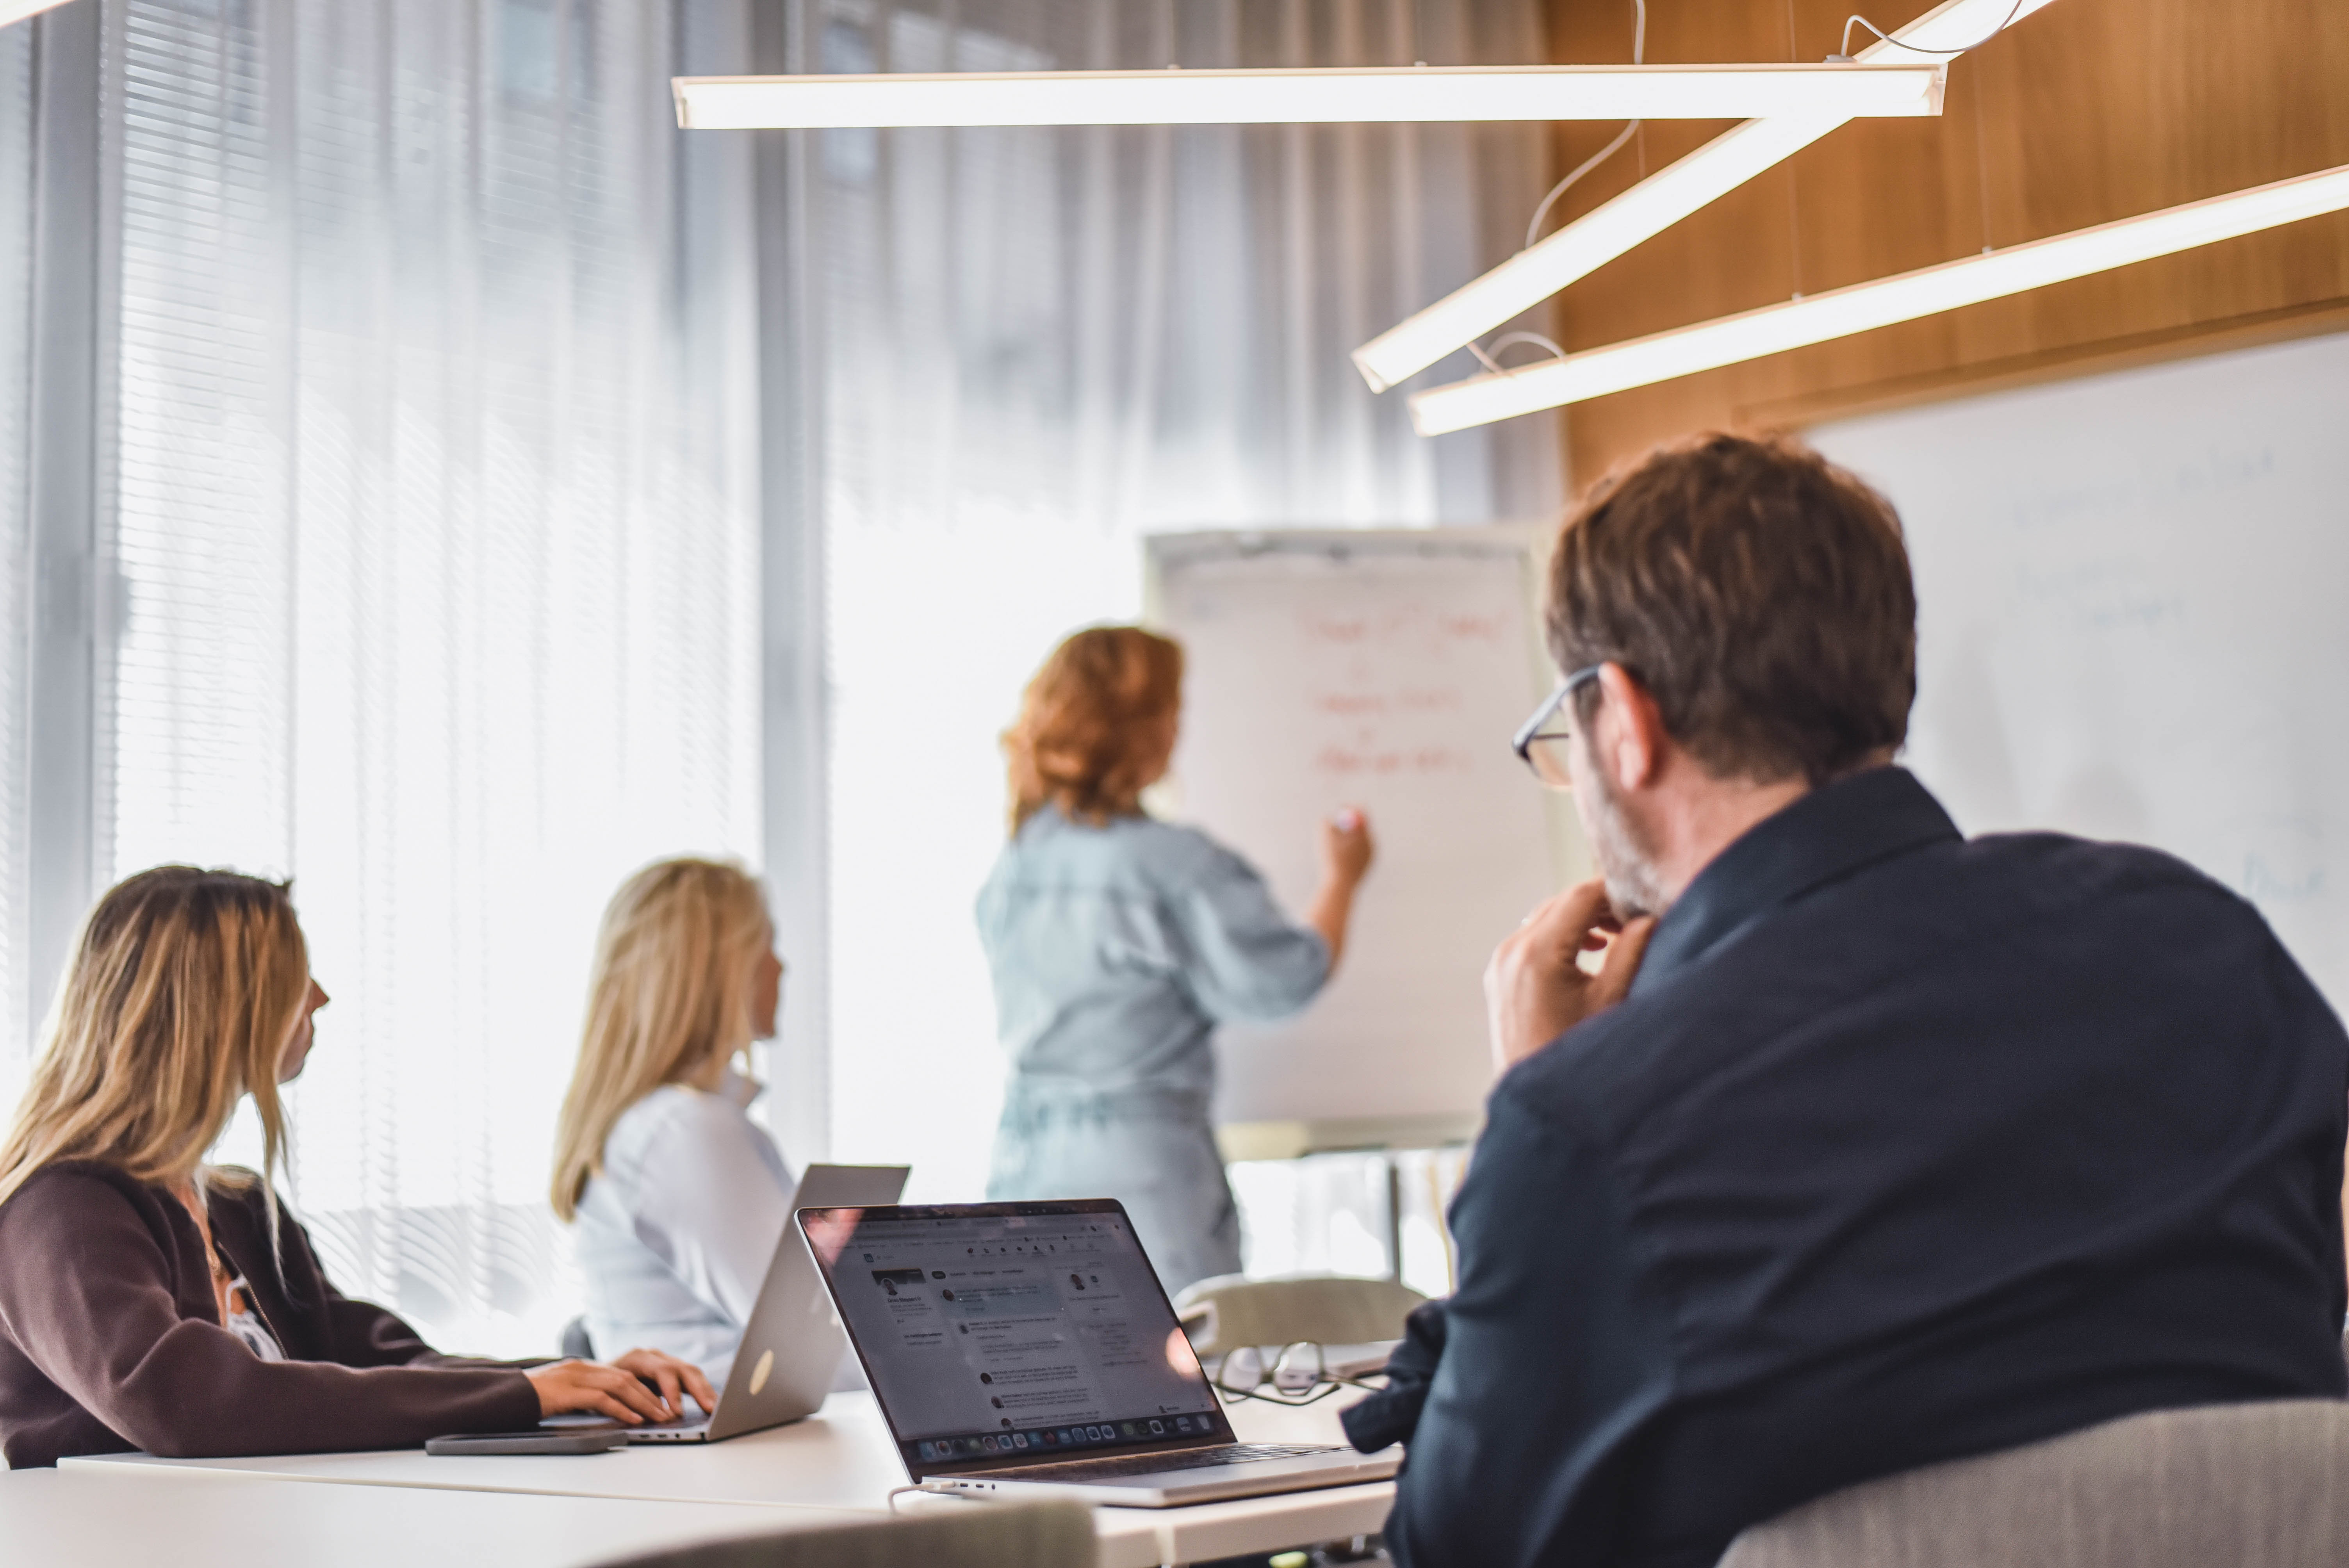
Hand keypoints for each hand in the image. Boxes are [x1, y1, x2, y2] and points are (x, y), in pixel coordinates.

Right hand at [527, 1349, 715, 1424]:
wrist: (503, 1396)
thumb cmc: (533, 1399)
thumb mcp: (566, 1395)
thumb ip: (588, 1397)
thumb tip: (614, 1410)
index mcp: (586, 1368)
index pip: (625, 1375)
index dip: (646, 1390)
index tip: (663, 1404)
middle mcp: (584, 1368)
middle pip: (628, 1378)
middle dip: (652, 1396)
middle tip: (669, 1412)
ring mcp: (575, 1377)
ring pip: (620, 1385)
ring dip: (643, 1402)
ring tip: (659, 1417)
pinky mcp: (566, 1391)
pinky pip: (600, 1398)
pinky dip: (620, 1409)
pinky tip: (633, 1419)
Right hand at [1320, 806, 1373, 887]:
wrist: (1340, 887)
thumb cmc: (1331, 861)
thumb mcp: (1324, 839)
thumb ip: (1325, 825)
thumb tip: (1327, 818)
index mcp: (1365, 835)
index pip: (1363, 814)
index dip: (1351, 807)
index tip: (1340, 805)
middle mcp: (1371, 845)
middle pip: (1362, 827)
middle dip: (1348, 823)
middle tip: (1335, 824)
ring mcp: (1370, 856)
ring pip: (1356, 842)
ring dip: (1343, 841)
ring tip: (1332, 855)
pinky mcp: (1366, 866)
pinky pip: (1355, 854)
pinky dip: (1345, 853)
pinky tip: (1337, 865)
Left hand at [1483, 878, 1656, 1073]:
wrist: (1537, 1100)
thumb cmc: (1578, 1053)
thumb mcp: (1612, 1000)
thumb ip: (1632, 950)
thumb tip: (1648, 916)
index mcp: (1538, 952)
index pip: (1580, 895)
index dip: (1614, 892)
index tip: (1643, 898)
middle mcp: (1511, 950)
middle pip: (1560, 903)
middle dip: (1599, 905)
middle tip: (1635, 918)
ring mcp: (1500, 964)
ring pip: (1545, 919)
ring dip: (1580, 920)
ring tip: (1616, 936)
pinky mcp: (1499, 978)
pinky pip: (1531, 940)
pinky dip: (1560, 937)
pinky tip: (1590, 951)